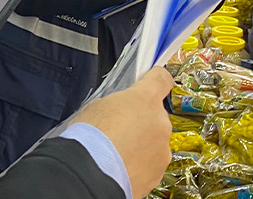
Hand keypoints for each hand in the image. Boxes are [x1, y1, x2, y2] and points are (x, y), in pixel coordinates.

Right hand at [69, 67, 173, 198]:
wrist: (91, 174)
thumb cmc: (90, 137)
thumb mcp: (97, 106)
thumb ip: (117, 103)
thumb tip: (120, 110)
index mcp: (145, 99)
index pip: (161, 79)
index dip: (155, 79)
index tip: (150, 81)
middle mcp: (160, 122)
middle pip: (156, 114)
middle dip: (142, 120)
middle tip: (120, 128)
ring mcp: (162, 148)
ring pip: (155, 140)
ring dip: (142, 143)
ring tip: (118, 151)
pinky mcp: (159, 171)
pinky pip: (152, 161)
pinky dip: (140, 163)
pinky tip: (121, 165)